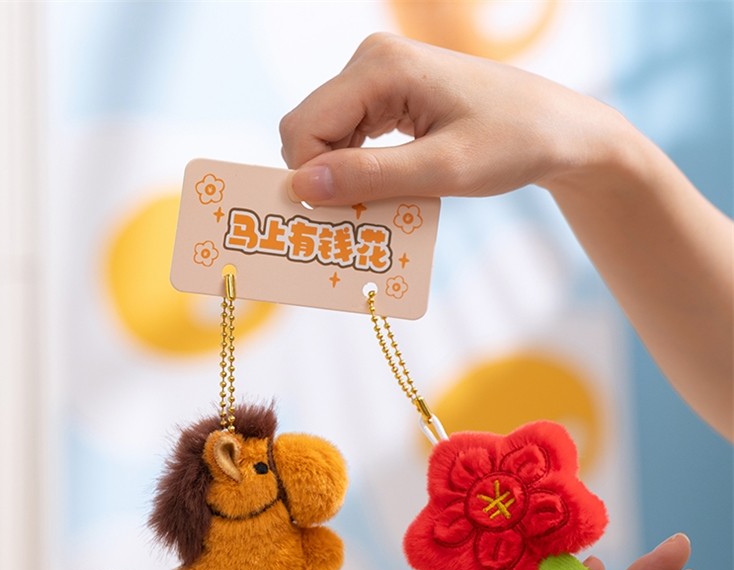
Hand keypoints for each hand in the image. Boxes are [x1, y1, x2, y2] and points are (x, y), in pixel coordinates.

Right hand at [279, 32, 623, 205]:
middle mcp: (371, 61)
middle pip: (308, 130)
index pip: (303, 128)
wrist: (557, 129)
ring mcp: (378, 75)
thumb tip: (301, 188)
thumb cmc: (511, 144)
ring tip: (378, 206)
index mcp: (381, 67)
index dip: (309, 180)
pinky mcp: (388, 93)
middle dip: (324, 180)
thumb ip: (371, 178)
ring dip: (342, 178)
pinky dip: (358, 169)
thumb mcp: (443, 170)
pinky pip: (349, 136)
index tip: (339, 219)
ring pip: (324, 137)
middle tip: (359, 218)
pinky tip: (386, 188)